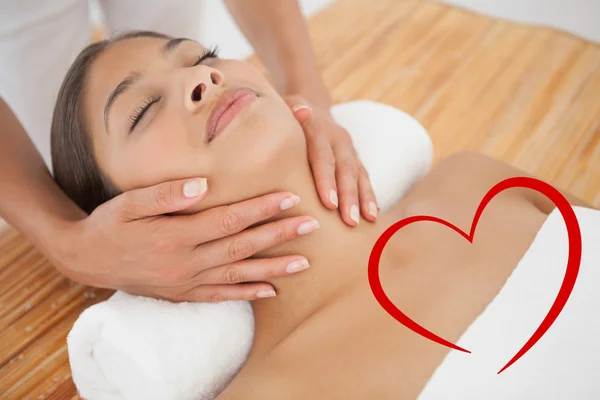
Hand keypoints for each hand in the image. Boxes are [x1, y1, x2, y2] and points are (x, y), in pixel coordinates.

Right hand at [51, 178, 317, 301]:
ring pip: (238, 274)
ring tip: (304, 262)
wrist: (86, 259)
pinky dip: (247, 294)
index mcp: (176, 235)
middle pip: (242, 247)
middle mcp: (187, 262)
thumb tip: (204, 184)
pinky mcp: (183, 293)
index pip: (229, 220)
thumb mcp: (129, 202)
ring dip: (273, 268)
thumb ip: (166, 193)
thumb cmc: (109, 224)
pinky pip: (221, 296)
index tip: (290, 197)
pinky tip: (271, 291)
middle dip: (279, 235)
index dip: (261, 209)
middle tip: (312, 225)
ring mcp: (186, 281)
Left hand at [284, 95, 377, 226]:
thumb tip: (301, 111)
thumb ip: (289, 112)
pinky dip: (369, 197)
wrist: (309, 107)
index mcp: (317, 127)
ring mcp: (348, 149)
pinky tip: (372, 215)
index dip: (326, 178)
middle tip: (350, 220)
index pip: (322, 154)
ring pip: (359, 174)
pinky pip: (365, 179)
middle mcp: (337, 138)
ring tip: (368, 220)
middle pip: (345, 167)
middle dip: (349, 195)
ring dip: (364, 198)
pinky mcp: (355, 159)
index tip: (329, 203)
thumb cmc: (285, 118)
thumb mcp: (282, 110)